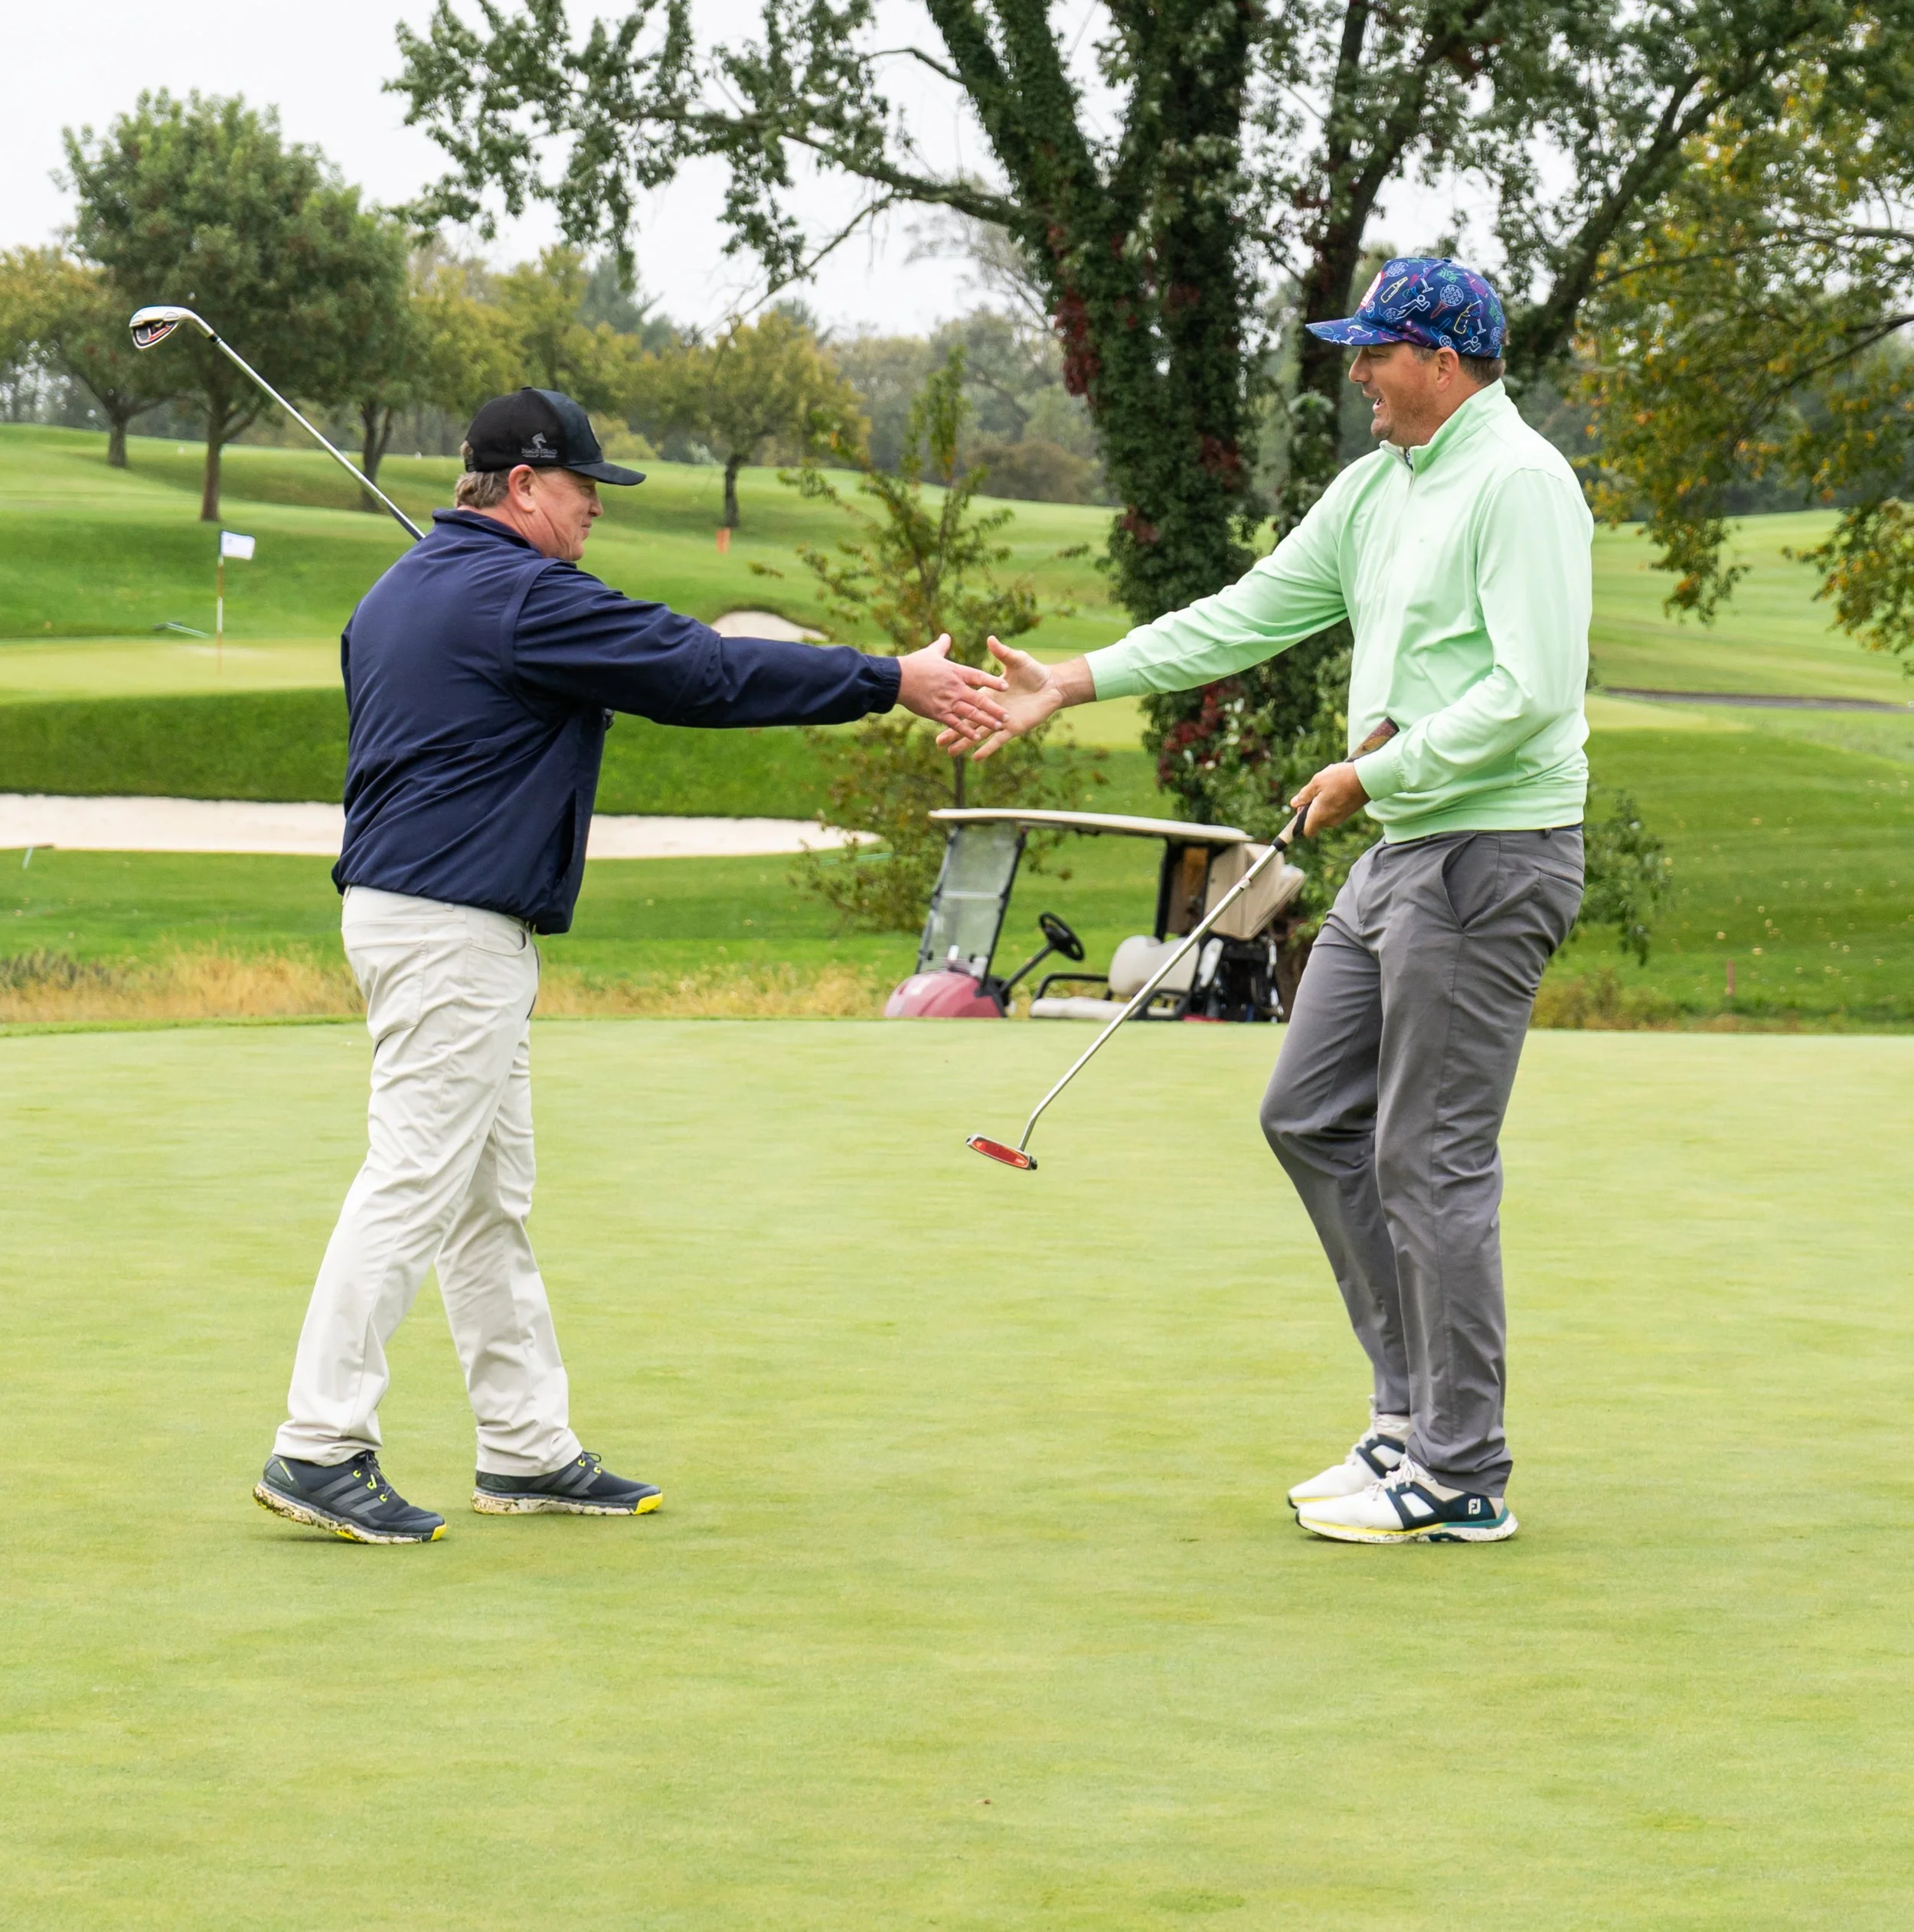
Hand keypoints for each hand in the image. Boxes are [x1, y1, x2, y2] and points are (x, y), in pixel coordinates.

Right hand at [896, 633, 1008, 740]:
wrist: (897, 679)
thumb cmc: (913, 664)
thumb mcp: (931, 652)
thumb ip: (942, 646)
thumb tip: (946, 636)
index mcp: (955, 671)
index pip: (979, 677)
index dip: (993, 682)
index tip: (1005, 686)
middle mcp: (955, 687)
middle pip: (980, 699)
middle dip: (995, 709)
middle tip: (1007, 715)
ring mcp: (947, 701)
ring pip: (971, 714)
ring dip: (986, 721)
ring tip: (998, 727)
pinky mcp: (938, 713)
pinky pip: (956, 724)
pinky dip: (966, 731)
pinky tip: (976, 737)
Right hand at [935, 639, 1081, 759]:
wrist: (1052, 686)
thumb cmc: (1033, 671)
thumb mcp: (1016, 660)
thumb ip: (1002, 652)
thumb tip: (990, 638)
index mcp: (988, 693)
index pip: (966, 700)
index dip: (952, 705)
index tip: (936, 709)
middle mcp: (991, 708)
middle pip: (967, 721)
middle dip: (952, 731)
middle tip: (937, 741)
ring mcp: (1001, 721)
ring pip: (978, 733)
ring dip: (964, 743)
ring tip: (950, 753)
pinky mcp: (1013, 729)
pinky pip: (998, 741)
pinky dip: (987, 749)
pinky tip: (975, 758)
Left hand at [1291, 761, 1368, 835]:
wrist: (1368, 778)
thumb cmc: (1340, 779)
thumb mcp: (1317, 782)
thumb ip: (1304, 795)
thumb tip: (1294, 803)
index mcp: (1319, 816)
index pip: (1307, 831)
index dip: (1301, 822)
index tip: (1302, 807)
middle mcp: (1330, 821)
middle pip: (1315, 821)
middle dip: (1312, 808)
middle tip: (1314, 791)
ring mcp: (1341, 818)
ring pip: (1325, 814)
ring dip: (1322, 802)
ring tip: (1328, 785)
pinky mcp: (1349, 812)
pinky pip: (1335, 810)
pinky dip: (1333, 801)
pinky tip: (1337, 787)